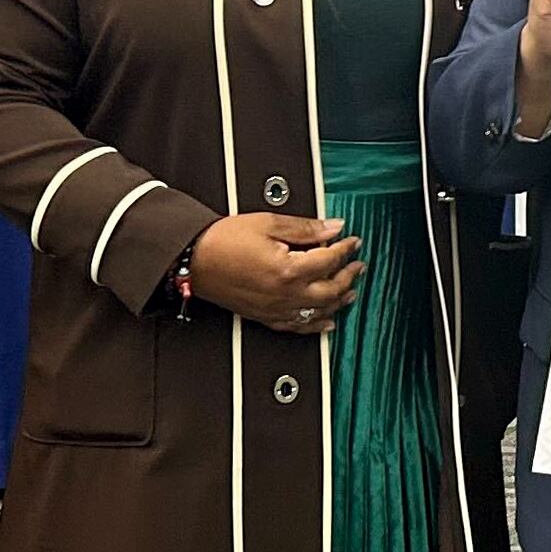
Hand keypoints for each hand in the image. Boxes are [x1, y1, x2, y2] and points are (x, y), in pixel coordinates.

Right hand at [190, 212, 361, 333]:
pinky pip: (296, 327)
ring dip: (338, 301)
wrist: (192, 259)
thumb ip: (306, 228)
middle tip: (359, 265)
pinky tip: (326, 322)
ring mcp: (274, 309)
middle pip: (330, 290)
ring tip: (351, 290)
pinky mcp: (263, 316)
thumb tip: (333, 227)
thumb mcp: (268, 223)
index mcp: (288, 270)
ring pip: (318, 312)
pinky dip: (315, 325)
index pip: (330, 260)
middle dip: (349, 276)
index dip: (346, 249)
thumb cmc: (223, 241)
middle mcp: (284, 294)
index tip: (352, 241)